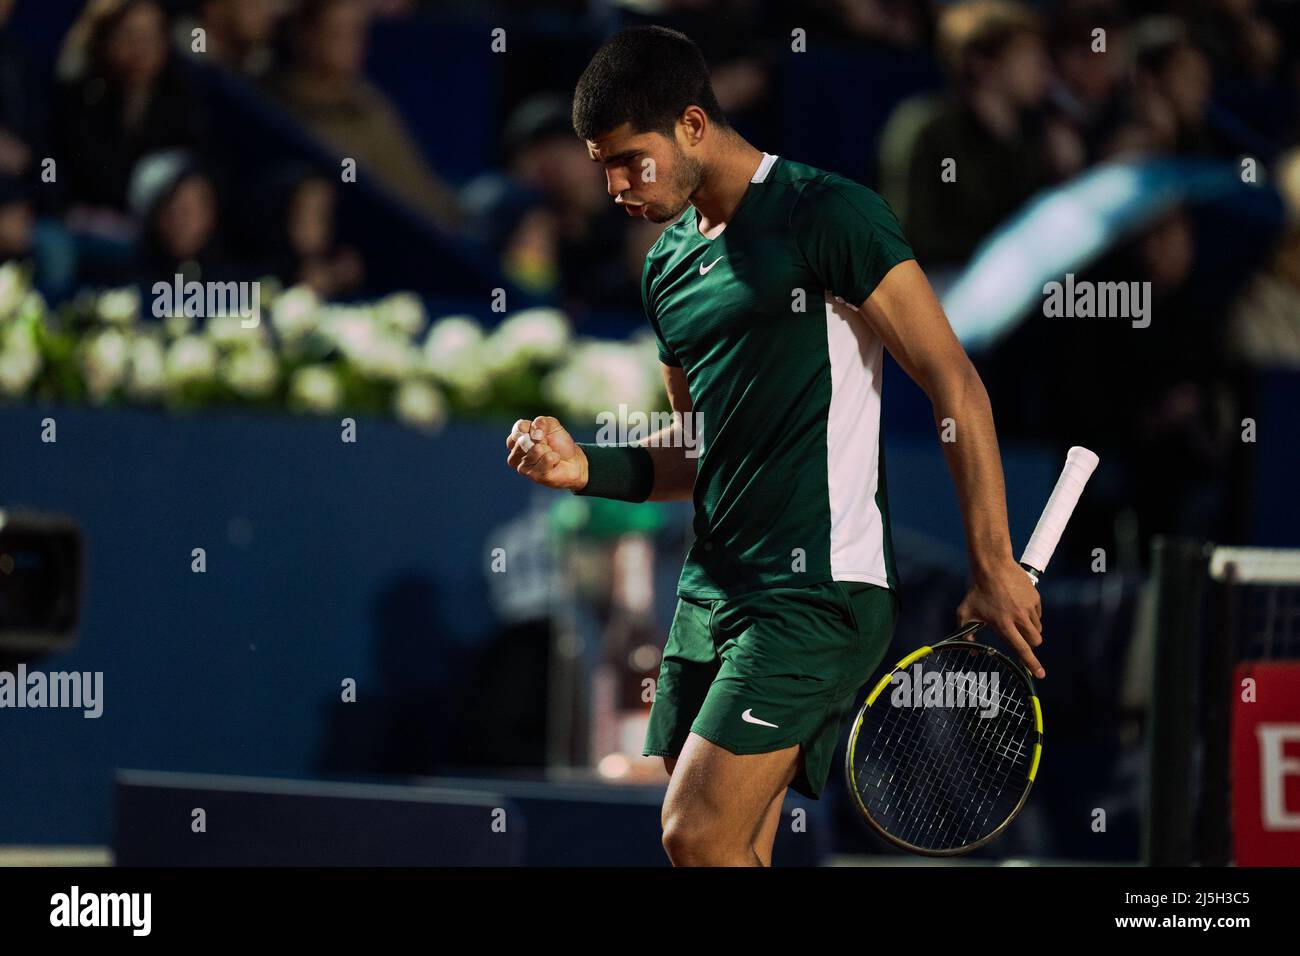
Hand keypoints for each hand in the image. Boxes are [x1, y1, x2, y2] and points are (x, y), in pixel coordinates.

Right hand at [505, 416, 587, 491]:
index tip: (542, 433)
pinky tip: (554, 462)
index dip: (534, 427)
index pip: (518, 428)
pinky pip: (547, 459)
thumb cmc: (559, 443)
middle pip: (524, 440)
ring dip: (549, 450)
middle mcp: (515, 455)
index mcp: (516, 441)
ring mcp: (524, 468)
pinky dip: (555, 457)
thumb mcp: (551, 426)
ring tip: (551, 454)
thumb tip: (535, 434)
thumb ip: (541, 422)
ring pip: (536, 450)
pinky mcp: (535, 476)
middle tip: (548, 445)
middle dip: (543, 439)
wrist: (574, 460)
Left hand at [956, 558, 1043, 677]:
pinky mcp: (1035, 597)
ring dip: (1030, 629)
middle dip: (1030, 645)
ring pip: (1037, 628)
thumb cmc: (976, 590)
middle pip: (1035, 641)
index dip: (1032, 664)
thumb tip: (972, 650)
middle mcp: (1019, 618)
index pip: (1022, 649)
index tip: (1040, 674)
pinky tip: (1019, 606)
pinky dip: (1032, 615)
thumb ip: (966, 633)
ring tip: (1015, 618)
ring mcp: (1029, 607)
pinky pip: (1038, 614)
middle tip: (1020, 639)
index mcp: (1003, 625)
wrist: (992, 565)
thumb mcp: (965, 613)